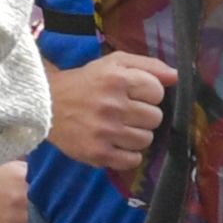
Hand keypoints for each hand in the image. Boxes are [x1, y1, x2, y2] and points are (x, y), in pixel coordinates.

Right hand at [48, 49, 170, 171]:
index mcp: (117, 79)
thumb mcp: (114, 63)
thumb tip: (176, 76)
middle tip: (126, 112)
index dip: (148, 93)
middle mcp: (112, 105)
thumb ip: (148, 65)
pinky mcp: (98, 153)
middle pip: (155, 118)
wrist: (46, 105)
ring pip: (146, 140)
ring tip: (120, 128)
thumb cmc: (85, 82)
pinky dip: (128, 154)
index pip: (157, 92)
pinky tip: (116, 143)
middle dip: (144, 115)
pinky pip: (133, 160)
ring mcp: (105, 131)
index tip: (134, 95)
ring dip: (136, 135)